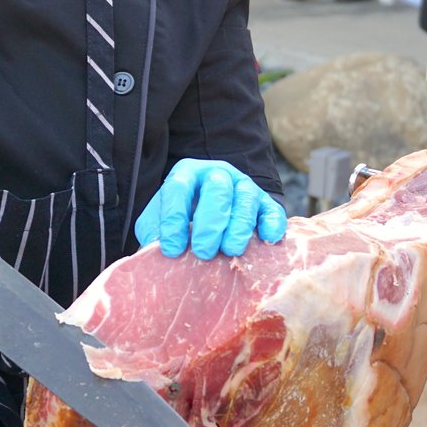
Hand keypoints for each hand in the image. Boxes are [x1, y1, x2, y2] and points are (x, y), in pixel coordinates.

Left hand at [135, 159, 286, 260]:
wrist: (212, 217)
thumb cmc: (181, 221)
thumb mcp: (159, 222)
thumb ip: (154, 232)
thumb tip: (155, 251)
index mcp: (187, 173)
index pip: (178, 188)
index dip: (174, 219)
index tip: (172, 250)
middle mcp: (217, 174)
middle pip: (217, 188)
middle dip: (210, 222)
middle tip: (203, 253)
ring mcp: (244, 186)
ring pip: (246, 198)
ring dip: (239, 226)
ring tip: (230, 251)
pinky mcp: (266, 203)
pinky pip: (273, 210)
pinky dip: (272, 224)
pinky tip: (266, 240)